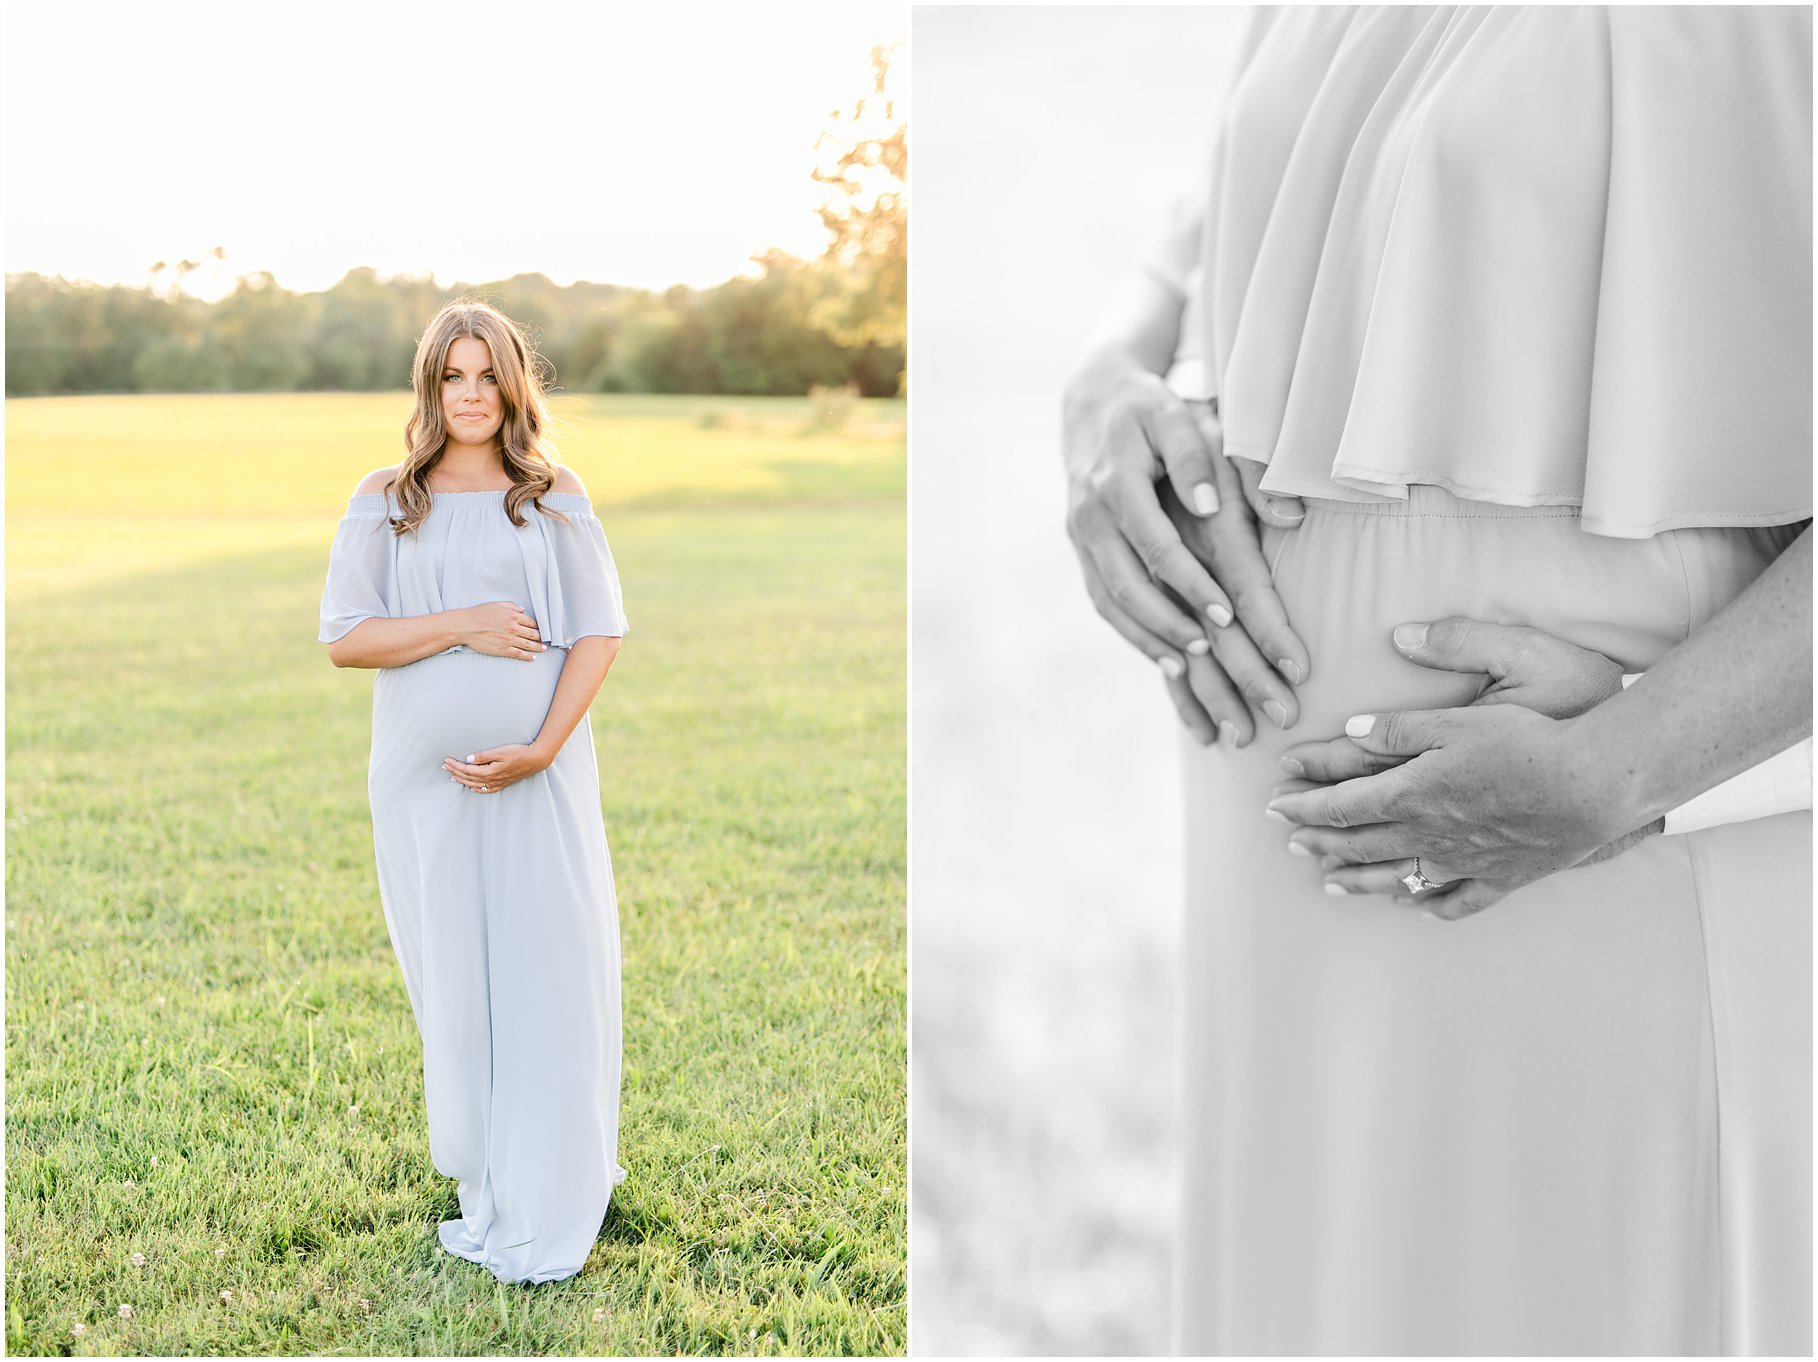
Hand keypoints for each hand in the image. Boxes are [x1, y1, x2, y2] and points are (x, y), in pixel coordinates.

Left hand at [443, 743, 548, 793]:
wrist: (535, 760)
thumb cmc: (519, 753)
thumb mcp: (500, 751)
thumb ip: (483, 756)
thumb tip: (468, 759)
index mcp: (489, 771)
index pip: (467, 769)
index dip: (455, 765)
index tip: (446, 760)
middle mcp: (492, 780)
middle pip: (468, 778)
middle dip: (455, 772)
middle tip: (444, 766)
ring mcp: (498, 783)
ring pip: (475, 785)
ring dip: (463, 780)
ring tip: (453, 777)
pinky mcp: (503, 783)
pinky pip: (486, 790)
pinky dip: (477, 789)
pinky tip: (472, 788)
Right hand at [460, 601, 545, 660]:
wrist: (466, 626)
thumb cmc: (479, 614)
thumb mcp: (496, 605)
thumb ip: (512, 606)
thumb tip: (523, 609)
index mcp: (513, 616)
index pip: (532, 622)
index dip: (538, 627)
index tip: (542, 630)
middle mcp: (514, 628)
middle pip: (533, 634)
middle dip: (541, 638)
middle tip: (546, 641)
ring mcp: (509, 640)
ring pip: (529, 645)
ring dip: (538, 647)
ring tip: (543, 649)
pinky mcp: (503, 649)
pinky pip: (519, 654)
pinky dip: (528, 656)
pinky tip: (533, 657)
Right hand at [1062, 354, 1308, 742]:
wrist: (1091, 399)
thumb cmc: (1149, 408)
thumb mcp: (1176, 415)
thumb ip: (1198, 458)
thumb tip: (1217, 506)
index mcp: (1117, 483)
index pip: (1157, 547)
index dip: (1191, 584)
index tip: (1229, 615)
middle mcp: (1092, 516)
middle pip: (1130, 587)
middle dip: (1173, 628)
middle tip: (1218, 656)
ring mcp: (1081, 537)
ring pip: (1112, 602)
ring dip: (1152, 639)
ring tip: (1193, 670)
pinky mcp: (1082, 551)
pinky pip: (1103, 603)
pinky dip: (1134, 634)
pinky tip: (1167, 660)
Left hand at [1267, 617, 1653, 915]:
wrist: (1590, 785)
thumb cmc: (1523, 742)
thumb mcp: (1452, 721)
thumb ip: (1395, 730)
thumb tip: (1347, 732)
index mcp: (1408, 795)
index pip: (1338, 806)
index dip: (1302, 806)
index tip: (1275, 805)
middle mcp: (1427, 837)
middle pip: (1358, 845)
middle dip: (1317, 842)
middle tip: (1287, 842)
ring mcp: (1462, 864)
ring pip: (1395, 879)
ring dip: (1356, 880)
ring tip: (1329, 882)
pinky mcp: (1500, 878)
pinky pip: (1454, 901)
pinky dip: (1426, 904)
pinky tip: (1412, 905)